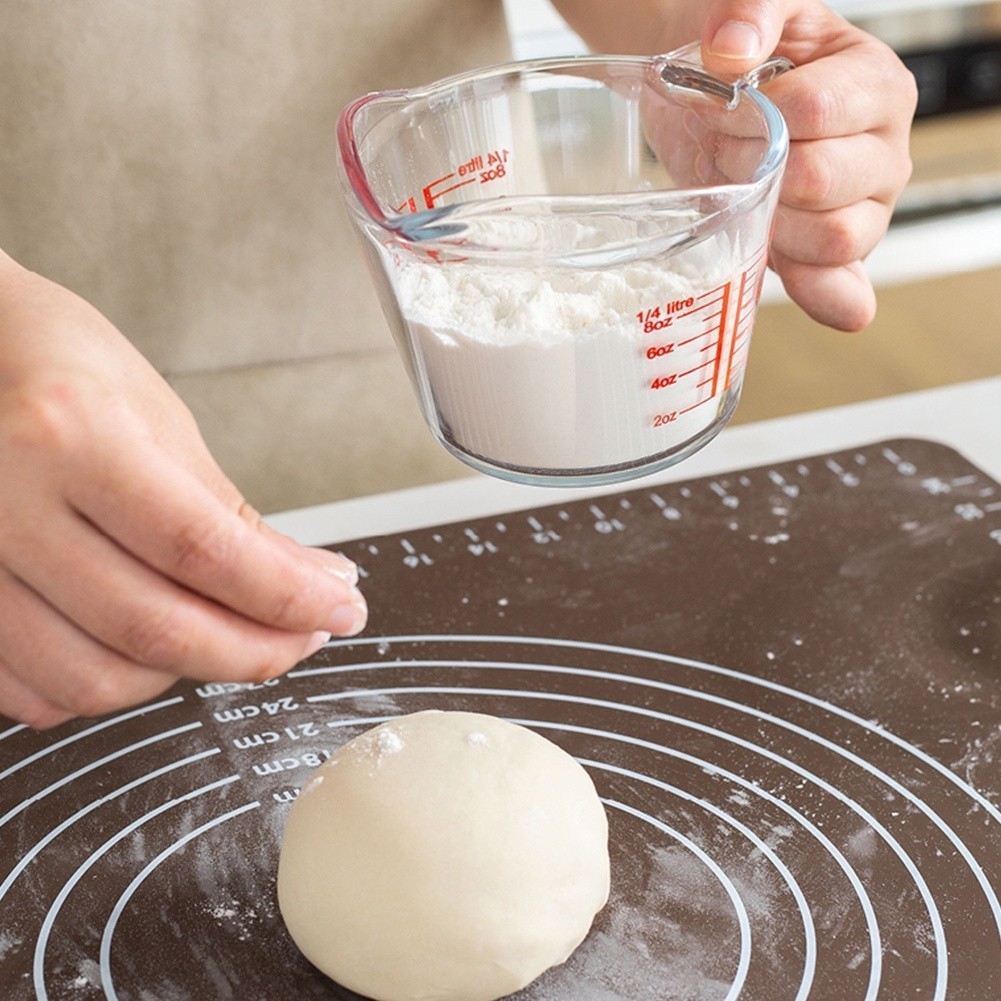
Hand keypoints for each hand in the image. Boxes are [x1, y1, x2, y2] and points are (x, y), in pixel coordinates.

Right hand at [0, 253, 366, 728]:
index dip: (288, 597)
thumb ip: (229, 516)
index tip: (340, 609)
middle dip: (254, 650)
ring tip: (231, 639)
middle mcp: (2, 502)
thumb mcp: (157, 420)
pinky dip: (109, 685)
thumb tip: (310, 581)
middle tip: (303, 636)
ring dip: (186, 675)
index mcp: (69, 434)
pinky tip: (149, 653)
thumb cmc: (59, 368)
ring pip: (95, 678)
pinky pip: (34, 693)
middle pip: (154, 627)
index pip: (204, 550)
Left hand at [698, 0, 917, 329]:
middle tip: (729, 153)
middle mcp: (882, 152)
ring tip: (747, 194)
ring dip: (770, 223)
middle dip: (754, 171)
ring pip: (834, 238)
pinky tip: (816, 296)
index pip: (815, 112)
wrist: (711, 96)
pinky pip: (842, 288)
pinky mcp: (835, 260)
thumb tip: (732, 48)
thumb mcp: (747, 10)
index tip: (723, 109)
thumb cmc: (740, 59)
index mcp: (874, 86)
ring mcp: (865, 210)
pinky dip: (827, 297)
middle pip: (820, 180)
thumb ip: (749, 9)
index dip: (754, 117)